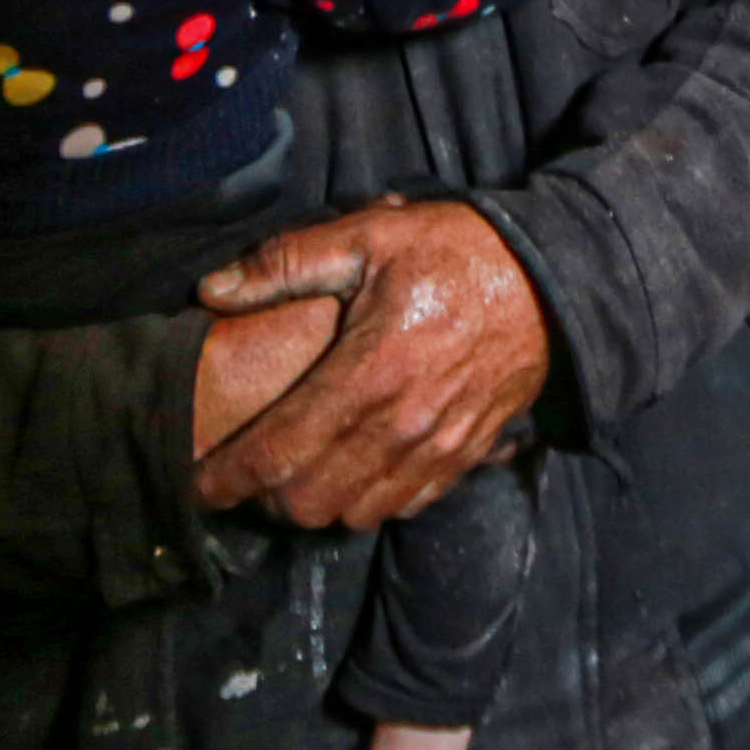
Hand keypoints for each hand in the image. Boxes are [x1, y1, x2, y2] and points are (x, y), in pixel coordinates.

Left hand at [187, 200, 546, 528]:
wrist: (552, 280)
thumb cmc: (455, 252)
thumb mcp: (369, 234)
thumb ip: (285, 263)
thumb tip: (211, 289)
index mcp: (367, 373)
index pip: (276, 452)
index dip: (226, 478)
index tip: (196, 483)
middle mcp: (400, 425)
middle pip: (308, 502)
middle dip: (265, 498)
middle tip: (247, 474)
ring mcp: (436, 449)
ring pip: (353, 514)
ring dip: (315, 505)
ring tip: (296, 477)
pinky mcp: (464, 458)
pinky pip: (402, 507)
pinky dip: (368, 503)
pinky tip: (354, 473)